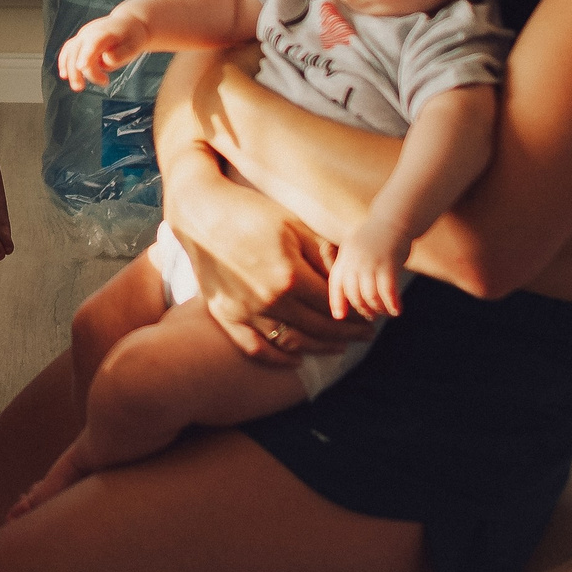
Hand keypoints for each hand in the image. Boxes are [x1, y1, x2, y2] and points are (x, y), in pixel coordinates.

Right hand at [57, 12, 147, 90]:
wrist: (128, 23)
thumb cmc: (132, 37)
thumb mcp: (134, 47)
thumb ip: (121, 55)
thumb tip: (106, 60)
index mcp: (105, 32)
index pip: (93, 43)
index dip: (86, 55)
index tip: (81, 67)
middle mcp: (90, 31)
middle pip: (77, 50)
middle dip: (77, 71)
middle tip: (82, 88)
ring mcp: (83, 35)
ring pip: (70, 51)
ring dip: (69, 70)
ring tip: (78, 87)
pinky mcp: (80, 39)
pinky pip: (68, 50)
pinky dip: (64, 62)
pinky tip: (64, 75)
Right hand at [166, 150, 373, 364]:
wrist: (201, 213)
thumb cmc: (251, 212)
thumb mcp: (295, 226)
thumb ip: (324, 255)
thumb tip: (348, 281)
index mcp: (290, 275)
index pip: (334, 305)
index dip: (356, 314)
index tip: (370, 317)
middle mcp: (269, 300)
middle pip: (318, 327)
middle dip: (347, 333)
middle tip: (365, 335)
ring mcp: (245, 311)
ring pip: (292, 342)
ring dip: (320, 348)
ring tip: (339, 347)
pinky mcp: (225, 315)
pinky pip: (254, 348)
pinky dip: (277, 358)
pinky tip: (295, 359)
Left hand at [328, 220, 411, 319]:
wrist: (395, 218)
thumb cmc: (377, 237)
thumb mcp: (357, 249)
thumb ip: (353, 267)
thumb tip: (355, 293)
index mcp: (345, 257)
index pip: (336, 283)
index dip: (336, 302)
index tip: (339, 317)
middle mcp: (354, 260)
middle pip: (353, 293)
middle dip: (362, 309)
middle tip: (371, 316)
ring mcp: (371, 262)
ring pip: (370, 295)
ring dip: (378, 309)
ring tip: (385, 313)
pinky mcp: (389, 263)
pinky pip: (388, 290)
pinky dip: (392, 304)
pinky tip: (397, 311)